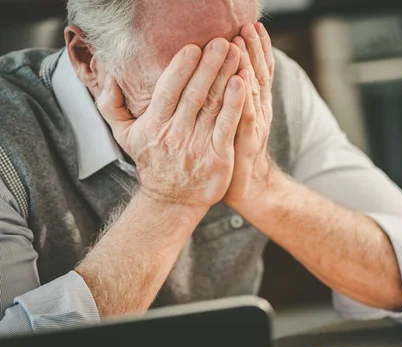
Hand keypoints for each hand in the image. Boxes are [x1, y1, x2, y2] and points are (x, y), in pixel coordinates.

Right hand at [97, 39, 244, 208]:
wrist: (172, 200)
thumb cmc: (152, 162)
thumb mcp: (125, 136)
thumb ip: (112, 106)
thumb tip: (109, 79)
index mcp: (154, 124)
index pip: (168, 90)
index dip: (181, 68)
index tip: (193, 47)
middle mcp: (176, 133)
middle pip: (195, 93)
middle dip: (209, 65)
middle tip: (221, 41)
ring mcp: (198, 145)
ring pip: (214, 104)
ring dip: (225, 76)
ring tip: (235, 53)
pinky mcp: (218, 156)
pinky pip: (228, 125)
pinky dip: (235, 104)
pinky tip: (242, 84)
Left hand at [224, 23, 278, 208]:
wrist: (249, 190)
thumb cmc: (233, 155)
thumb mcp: (233, 124)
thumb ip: (230, 102)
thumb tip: (226, 78)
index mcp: (252, 106)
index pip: (256, 72)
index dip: (256, 49)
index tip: (250, 26)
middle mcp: (257, 112)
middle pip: (258, 75)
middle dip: (254, 49)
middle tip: (249, 25)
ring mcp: (254, 127)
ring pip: (252, 91)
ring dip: (249, 65)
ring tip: (243, 42)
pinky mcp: (246, 143)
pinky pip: (244, 117)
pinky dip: (243, 98)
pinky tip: (241, 81)